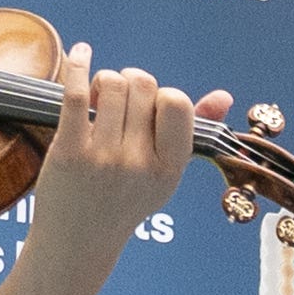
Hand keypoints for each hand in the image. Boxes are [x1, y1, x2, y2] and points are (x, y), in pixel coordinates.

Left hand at [22, 46, 220, 257]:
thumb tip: (224, 96)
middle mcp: (140, 164)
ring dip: (104, 80)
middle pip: (142, 85)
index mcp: (170, 168)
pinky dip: (79, 65)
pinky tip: (80, 53)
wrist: (78, 242)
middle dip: (130, 81)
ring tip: (97, 100)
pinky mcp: (68, 152)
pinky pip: (76, 93)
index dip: (161, 95)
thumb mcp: (164, 173)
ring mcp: (104, 158)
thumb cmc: (122, 201)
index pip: (177, 102)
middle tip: (117, 100)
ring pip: (112, 84)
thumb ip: (192, 132)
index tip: (146, 109)